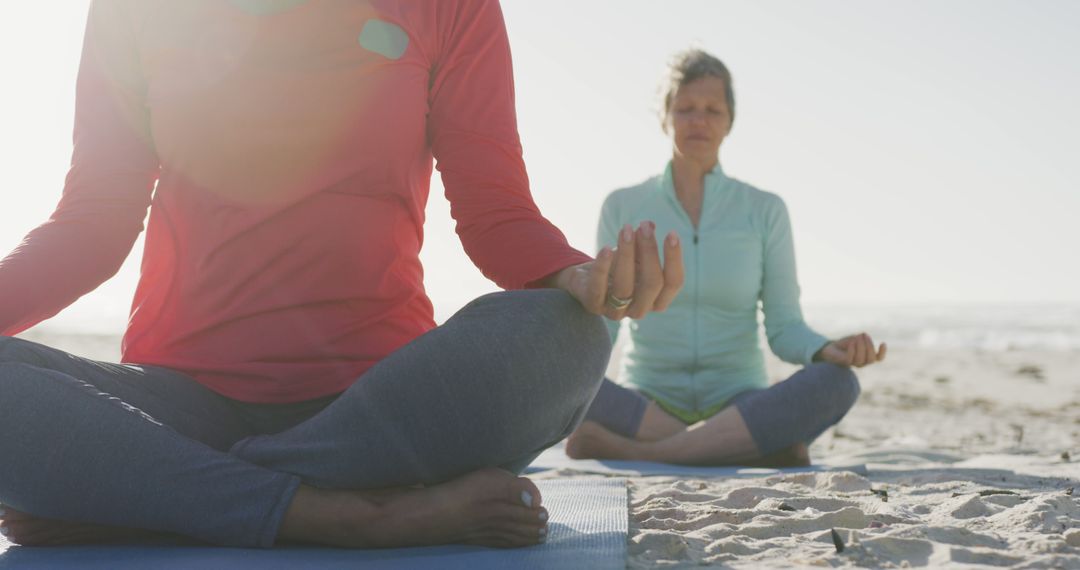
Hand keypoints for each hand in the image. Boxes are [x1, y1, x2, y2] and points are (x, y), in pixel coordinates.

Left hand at [550, 222, 683, 319]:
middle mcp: (640, 309)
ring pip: (625, 287)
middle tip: (644, 227)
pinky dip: (602, 268)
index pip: (674, 283)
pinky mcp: (594, 306)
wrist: (584, 279)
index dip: (674, 259)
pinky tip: (606, 248)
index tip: (672, 233)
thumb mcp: (634, 254)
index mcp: (657, 299)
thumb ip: (643, 241)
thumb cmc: (617, 266)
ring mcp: (616, 312)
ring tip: (626, 230)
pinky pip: (598, 289)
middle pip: (652, 283)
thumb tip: (649, 225)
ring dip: (627, 255)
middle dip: (650, 252)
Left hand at [815, 333, 885, 367]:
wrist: (830, 349)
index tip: (883, 343)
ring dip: (861, 347)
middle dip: (869, 346)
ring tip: (857, 337)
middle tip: (864, 335)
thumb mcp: (855, 339)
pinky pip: (850, 358)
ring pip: (861, 359)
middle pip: (871, 359)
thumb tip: (863, 336)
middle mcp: (862, 362)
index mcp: (867, 357)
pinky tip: (852, 341)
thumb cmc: (844, 344)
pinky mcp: (844, 363)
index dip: (882, 353)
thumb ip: (861, 339)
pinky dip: (852, 349)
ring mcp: (853, 364)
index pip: (878, 358)